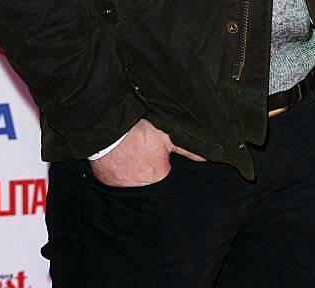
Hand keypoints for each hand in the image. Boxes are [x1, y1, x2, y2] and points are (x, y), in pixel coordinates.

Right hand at [88, 117, 206, 187]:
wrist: (108, 128)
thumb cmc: (139, 131)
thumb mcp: (166, 135)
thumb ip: (187, 149)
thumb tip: (206, 158)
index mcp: (159, 176)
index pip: (165, 174)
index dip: (162, 162)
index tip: (155, 153)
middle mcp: (142, 187)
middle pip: (149, 179)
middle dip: (147, 169)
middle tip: (141, 153)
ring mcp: (124, 187)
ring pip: (132, 181)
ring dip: (132, 172)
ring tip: (130, 156)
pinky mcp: (108, 183)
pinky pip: (116, 180)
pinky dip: (117, 172)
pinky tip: (118, 159)